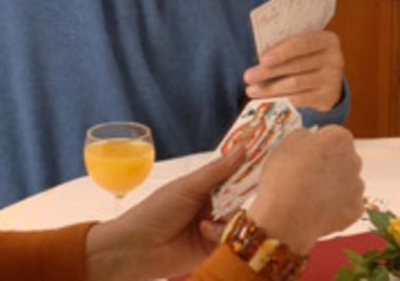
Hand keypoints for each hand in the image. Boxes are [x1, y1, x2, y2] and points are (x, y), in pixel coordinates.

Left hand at [83, 149, 243, 280]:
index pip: (232, 175)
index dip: (246, 168)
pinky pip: (231, 241)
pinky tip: (203, 233)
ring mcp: (213, 229)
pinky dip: (221, 236)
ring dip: (227, 218)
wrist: (136, 249)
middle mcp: (211, 207)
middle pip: (240, 198)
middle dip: (240, 195)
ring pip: (239, 221)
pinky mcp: (214, 250)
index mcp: (204, 188)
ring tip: (207, 220)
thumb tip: (243, 148)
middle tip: (244, 190)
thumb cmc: (155, 212)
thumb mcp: (187, 187)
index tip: (263, 158)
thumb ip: (217, 171)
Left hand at [243, 30, 343, 110]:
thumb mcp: (302, 48)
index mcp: (328, 40)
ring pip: (296, 84)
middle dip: (269, 71)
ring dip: (270, 88)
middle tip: (247, 76)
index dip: (282, 51)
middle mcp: (335, 58)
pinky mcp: (328, 97)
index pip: (303, 43)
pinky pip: (300, 99)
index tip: (262, 59)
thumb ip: (286, 48)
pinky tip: (266, 99)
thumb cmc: (307, 58)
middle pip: (296, 65)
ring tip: (251, 90)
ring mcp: (333, 79)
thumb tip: (260, 60)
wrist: (328, 79)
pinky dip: (280, 99)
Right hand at [247, 126, 364, 252]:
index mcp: (339, 138)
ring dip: (334, 186)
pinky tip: (318, 211)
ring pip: (347, 182)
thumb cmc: (283, 177)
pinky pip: (347, 205)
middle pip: (343, 159)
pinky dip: (336, 208)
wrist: (286, 218)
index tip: (306, 156)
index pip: (333, 136)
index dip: (318, 146)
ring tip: (310, 196)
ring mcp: (357, 186)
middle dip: (330, 165)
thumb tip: (310, 139)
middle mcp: (355, 160)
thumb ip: (304, 136)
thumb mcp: (285, 144)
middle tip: (307, 177)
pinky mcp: (355, 210)